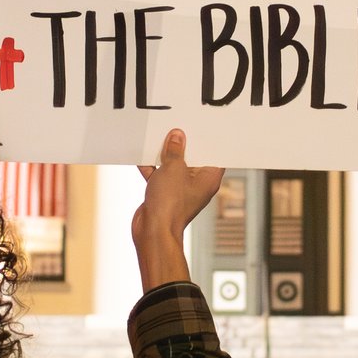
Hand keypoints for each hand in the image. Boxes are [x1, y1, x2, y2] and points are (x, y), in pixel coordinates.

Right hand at [132, 128, 223, 290]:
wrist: (152, 231)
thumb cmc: (170, 206)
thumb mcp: (173, 168)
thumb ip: (175, 150)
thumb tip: (177, 137)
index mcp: (209, 179)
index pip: (214, 155)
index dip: (208, 140)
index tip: (202, 127)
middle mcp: (197, 184)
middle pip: (192, 158)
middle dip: (183, 144)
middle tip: (177, 127)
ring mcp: (180, 190)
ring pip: (174, 166)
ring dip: (165, 155)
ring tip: (159, 137)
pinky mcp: (165, 195)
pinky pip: (160, 176)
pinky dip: (152, 167)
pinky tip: (143, 155)